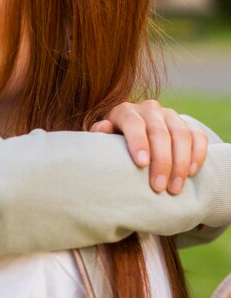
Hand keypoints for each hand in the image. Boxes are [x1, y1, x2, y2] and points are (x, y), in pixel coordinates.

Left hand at [91, 100, 208, 194]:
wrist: (129, 134)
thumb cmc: (111, 141)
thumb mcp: (102, 139)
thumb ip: (100, 134)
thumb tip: (103, 127)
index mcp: (125, 111)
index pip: (134, 123)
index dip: (138, 142)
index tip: (141, 164)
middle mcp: (149, 109)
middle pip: (160, 132)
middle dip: (161, 161)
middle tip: (158, 187)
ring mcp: (170, 115)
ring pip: (182, 135)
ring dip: (180, 163)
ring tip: (175, 188)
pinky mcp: (187, 124)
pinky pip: (198, 136)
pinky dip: (197, 154)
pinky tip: (191, 172)